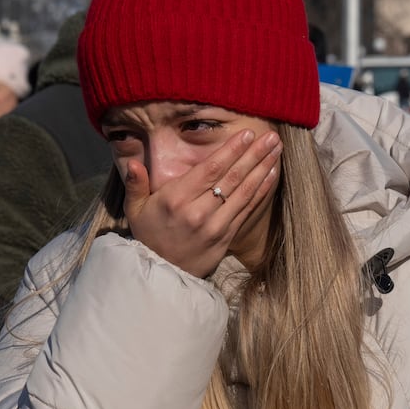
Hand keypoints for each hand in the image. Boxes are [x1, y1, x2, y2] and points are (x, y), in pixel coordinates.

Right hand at [122, 130, 281, 278]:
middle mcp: (199, 211)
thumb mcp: (135, 210)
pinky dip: (261, 191)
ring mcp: (216, 226)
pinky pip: (247, 209)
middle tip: (271, 137)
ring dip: (263, 168)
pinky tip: (272, 174)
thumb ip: (135, 184)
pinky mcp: (227, 237)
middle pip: (232, 177)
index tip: (247, 134)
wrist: (162, 274)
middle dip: (254, 154)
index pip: (210, 169)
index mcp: (176, 199)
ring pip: (244, 192)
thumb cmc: (149, 236)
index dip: (231, 150)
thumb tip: (133, 164)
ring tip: (276, 150)